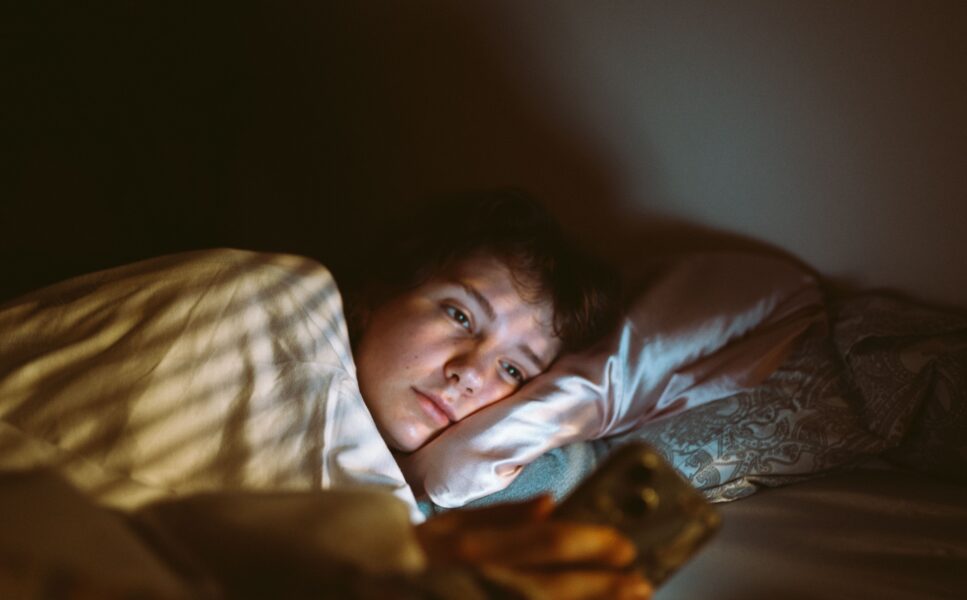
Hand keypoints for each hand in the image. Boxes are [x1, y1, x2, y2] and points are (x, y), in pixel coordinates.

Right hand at [416, 495, 651, 599]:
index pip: (541, 543)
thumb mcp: (445, 526)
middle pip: (546, 584)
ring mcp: (470, 597)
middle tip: (640, 583)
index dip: (587, 544)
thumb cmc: (405, 555)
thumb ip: (499, 517)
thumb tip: (550, 503)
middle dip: (598, 586)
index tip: (624, 546)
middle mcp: (471, 577)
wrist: (358, 584)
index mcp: (468, 546)